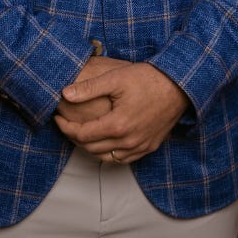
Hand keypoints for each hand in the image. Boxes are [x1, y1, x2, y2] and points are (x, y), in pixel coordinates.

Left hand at [54, 62, 188, 163]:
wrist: (179, 85)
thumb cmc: (148, 78)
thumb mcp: (115, 78)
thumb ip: (89, 88)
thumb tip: (65, 94)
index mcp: (117, 125)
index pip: (81, 134)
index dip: (65, 127)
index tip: (57, 117)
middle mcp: (128, 141)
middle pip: (91, 148)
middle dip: (74, 137)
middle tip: (66, 124)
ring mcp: (140, 146)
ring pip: (106, 158)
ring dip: (90, 148)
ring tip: (82, 133)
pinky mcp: (149, 146)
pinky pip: (123, 159)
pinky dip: (110, 154)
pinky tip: (106, 142)